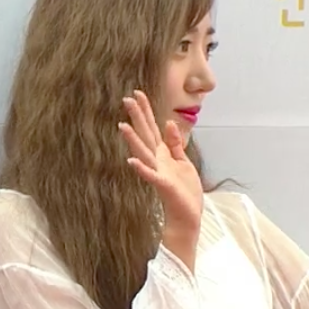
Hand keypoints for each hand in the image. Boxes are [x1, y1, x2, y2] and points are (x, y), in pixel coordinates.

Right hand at [118, 89, 202, 232]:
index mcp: (162, 154)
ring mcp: (158, 172)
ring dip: (133, 140)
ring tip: (122, 126)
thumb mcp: (183, 162)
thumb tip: (168, 123)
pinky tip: (131, 162)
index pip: (152, 127)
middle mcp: (156, 160)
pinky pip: (150, 175)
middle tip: (126, 99)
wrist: (186, 215)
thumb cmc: (184, 191)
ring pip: (143, 152)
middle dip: (137, 117)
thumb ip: (175, 144)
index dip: (146, 110)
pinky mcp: (163, 185)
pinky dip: (141, 169)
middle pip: (145, 134)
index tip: (138, 93)